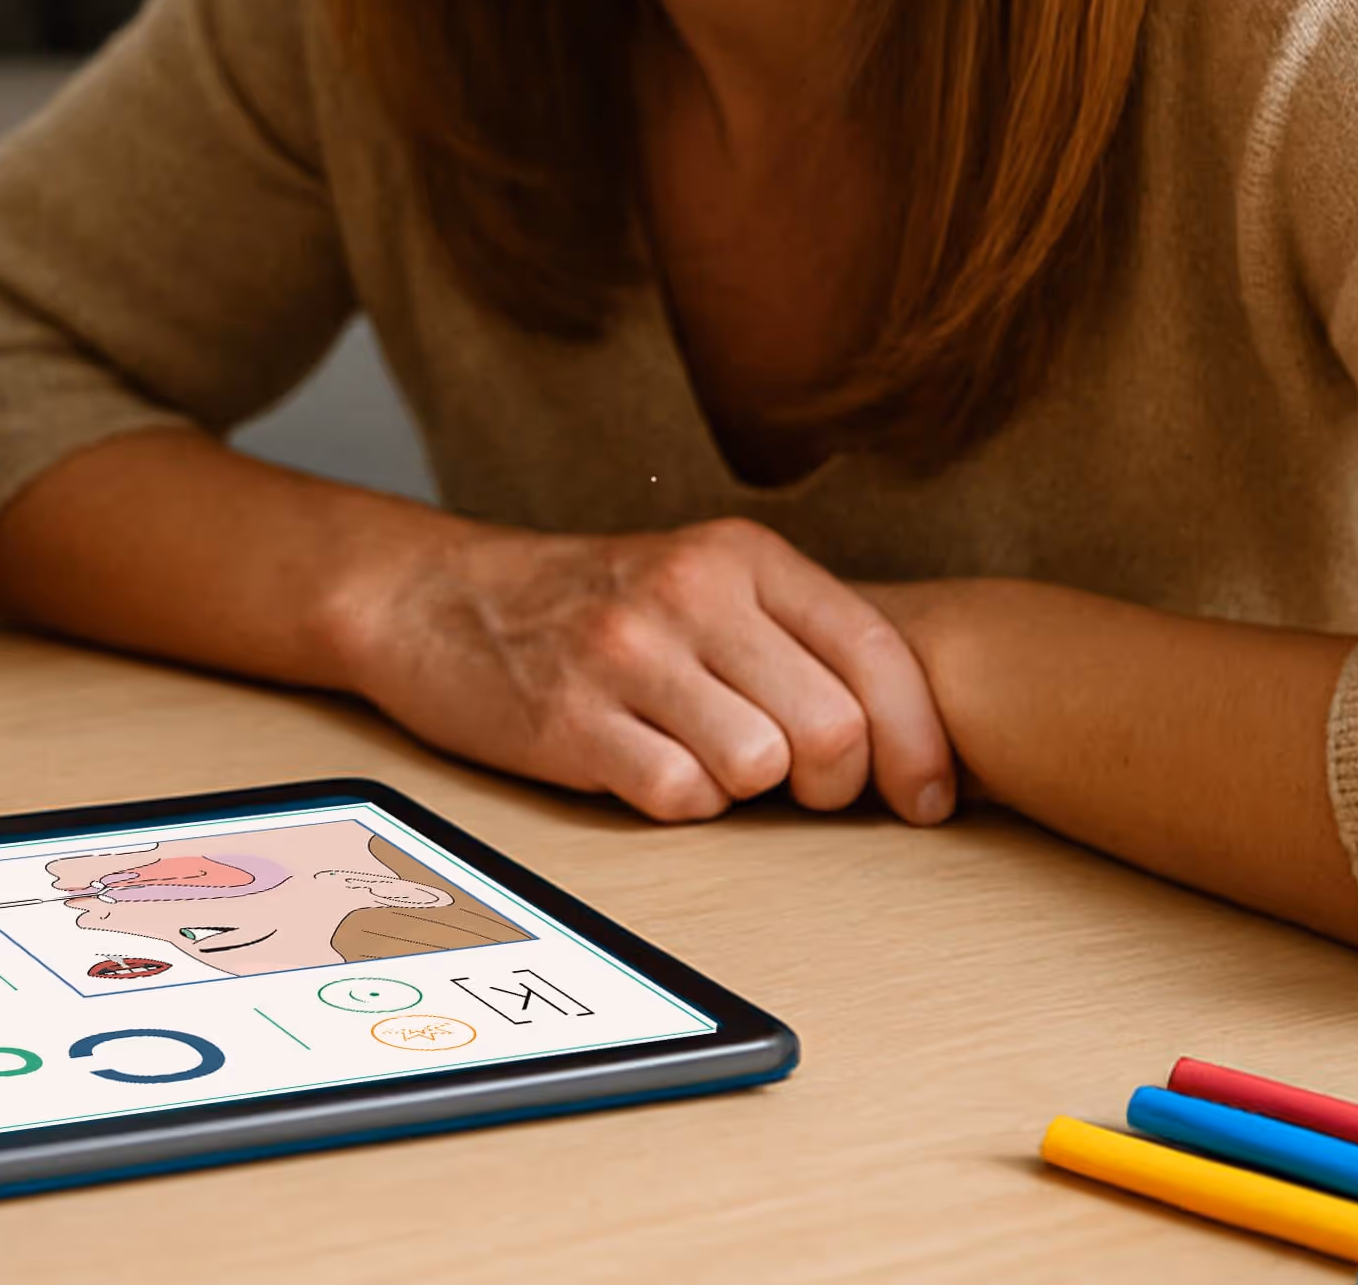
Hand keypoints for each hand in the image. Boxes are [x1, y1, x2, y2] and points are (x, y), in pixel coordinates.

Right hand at [345, 514, 957, 826]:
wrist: (432, 596)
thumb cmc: (587, 604)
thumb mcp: (699, 582)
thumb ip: (795, 637)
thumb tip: (909, 739)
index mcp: (739, 555)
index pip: (878, 653)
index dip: (919, 744)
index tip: (925, 796)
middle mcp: (689, 591)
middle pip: (831, 728)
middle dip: (832, 784)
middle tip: (797, 787)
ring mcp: (625, 652)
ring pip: (760, 768)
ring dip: (744, 789)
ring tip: (701, 758)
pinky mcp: (569, 716)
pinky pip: (678, 797)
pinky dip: (676, 802)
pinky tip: (643, 765)